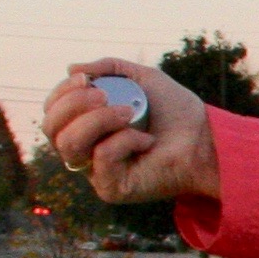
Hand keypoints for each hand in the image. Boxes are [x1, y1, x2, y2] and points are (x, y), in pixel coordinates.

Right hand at [43, 57, 221, 205]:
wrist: (206, 139)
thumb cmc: (176, 112)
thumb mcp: (141, 79)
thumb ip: (108, 68)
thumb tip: (70, 69)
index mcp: (85, 127)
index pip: (52, 113)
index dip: (61, 94)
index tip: (85, 79)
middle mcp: (85, 151)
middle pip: (52, 129)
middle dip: (73, 105)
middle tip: (105, 95)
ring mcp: (96, 172)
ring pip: (69, 144)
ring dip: (97, 120)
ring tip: (129, 113)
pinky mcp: (111, 188)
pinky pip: (100, 158)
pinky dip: (123, 140)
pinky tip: (146, 140)